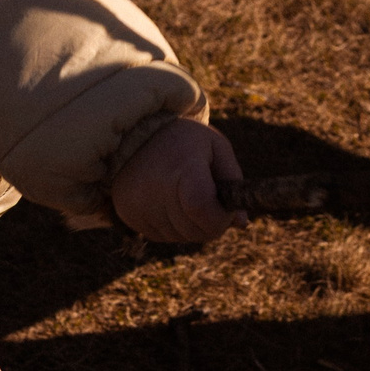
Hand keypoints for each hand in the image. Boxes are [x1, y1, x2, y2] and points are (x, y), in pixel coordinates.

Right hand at [109, 117, 246, 244]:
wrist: (135, 133)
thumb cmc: (184, 140)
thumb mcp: (216, 146)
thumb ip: (233, 181)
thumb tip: (242, 223)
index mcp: (182, 167)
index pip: (202, 208)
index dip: (220, 217)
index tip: (225, 207)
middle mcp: (155, 189)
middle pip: (195, 231)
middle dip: (209, 221)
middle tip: (206, 196)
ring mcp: (138, 205)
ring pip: (180, 237)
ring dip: (190, 224)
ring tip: (183, 193)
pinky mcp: (127, 214)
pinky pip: (162, 236)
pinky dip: (171, 225)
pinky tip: (167, 200)